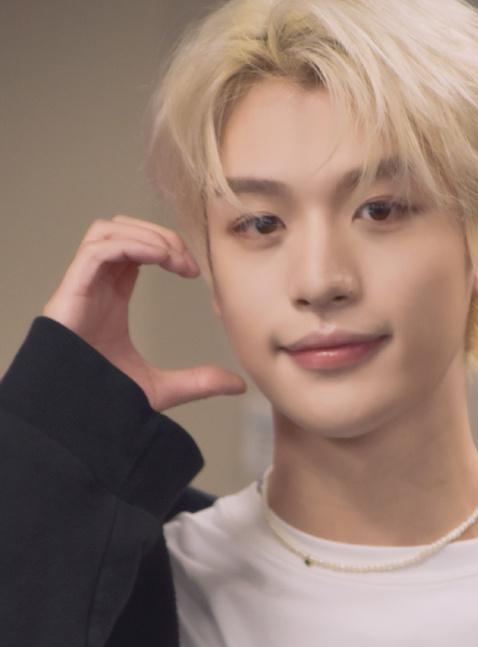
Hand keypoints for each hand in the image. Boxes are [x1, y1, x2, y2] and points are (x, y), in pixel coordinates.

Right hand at [42, 214, 246, 410]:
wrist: (72, 415)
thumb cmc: (103, 400)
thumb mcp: (163, 388)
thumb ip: (199, 382)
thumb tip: (238, 385)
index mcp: (111, 298)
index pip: (134, 251)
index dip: (165, 249)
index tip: (193, 271)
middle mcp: (95, 287)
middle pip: (121, 231)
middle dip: (158, 235)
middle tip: (187, 261)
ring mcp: (81, 287)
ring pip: (106, 231)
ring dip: (144, 235)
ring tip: (172, 258)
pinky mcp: (71, 291)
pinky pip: (97, 249)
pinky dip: (130, 245)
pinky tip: (157, 258)